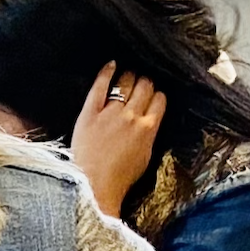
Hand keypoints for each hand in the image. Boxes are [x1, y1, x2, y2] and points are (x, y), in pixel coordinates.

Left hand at [70, 62, 166, 216]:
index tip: (153, 95)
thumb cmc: (119, 178)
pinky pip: (100, 86)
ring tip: (128, 74)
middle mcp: (132, 116)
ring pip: (126, 82)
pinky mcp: (89, 113)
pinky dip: (106, 72)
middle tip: (141, 83)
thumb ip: (149, 135)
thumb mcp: (145, 157)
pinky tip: (111, 64)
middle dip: (145, 82)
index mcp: (149, 128)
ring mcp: (110, 113)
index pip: (160, 100)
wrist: (92, 186)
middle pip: (145, 87)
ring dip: (130, 76)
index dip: (157, 95)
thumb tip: (151, 121)